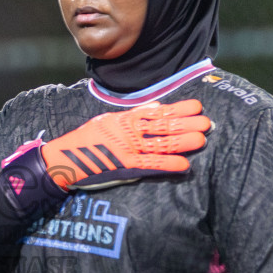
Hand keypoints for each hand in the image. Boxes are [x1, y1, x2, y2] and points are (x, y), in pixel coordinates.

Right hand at [39, 100, 209, 190]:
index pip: (157, 112)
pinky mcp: (125, 165)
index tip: (197, 106)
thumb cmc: (87, 140)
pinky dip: (168, 164)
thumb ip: (133, 115)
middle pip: (163, 126)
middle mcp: (129, 131)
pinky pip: (150, 164)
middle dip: (187, 124)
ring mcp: (128, 148)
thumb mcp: (109, 120)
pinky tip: (184, 166)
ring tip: (202, 140)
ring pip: (161, 143)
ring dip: (182, 142)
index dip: (178, 109)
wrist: (65, 158)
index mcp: (126, 119)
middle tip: (207, 123)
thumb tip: (156, 106)